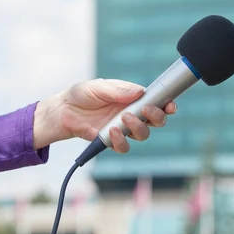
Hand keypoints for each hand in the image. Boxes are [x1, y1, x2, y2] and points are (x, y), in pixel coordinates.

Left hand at [33, 79, 176, 152]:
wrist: (63, 110)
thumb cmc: (82, 94)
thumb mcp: (99, 87)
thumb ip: (119, 90)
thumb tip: (140, 92)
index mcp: (134, 99)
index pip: (157, 102)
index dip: (168, 105)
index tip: (170, 105)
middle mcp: (132, 114)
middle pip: (157, 121)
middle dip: (157, 117)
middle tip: (145, 111)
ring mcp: (123, 128)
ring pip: (143, 135)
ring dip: (137, 128)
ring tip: (122, 119)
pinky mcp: (112, 140)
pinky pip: (124, 146)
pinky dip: (120, 141)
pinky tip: (111, 131)